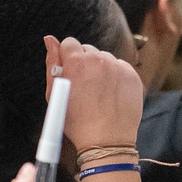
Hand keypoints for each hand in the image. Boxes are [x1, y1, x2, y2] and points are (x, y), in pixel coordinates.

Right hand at [47, 35, 141, 155]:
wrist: (106, 141)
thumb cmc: (76, 122)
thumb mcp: (55, 94)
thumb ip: (52, 63)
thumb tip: (50, 39)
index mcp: (76, 62)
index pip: (69, 43)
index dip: (68, 58)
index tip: (70, 72)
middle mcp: (98, 60)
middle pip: (88, 50)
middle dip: (84, 64)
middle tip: (84, 87)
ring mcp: (117, 67)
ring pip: (105, 58)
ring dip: (101, 70)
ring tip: (98, 93)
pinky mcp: (132, 75)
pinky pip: (121, 67)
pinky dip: (116, 77)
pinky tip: (111, 94)